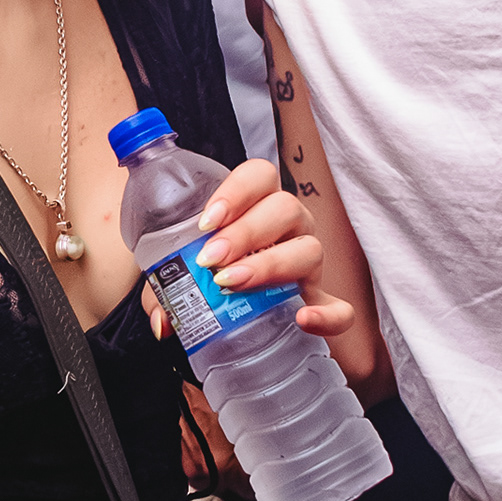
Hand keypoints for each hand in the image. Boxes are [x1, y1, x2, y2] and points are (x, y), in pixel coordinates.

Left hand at [143, 158, 352, 341]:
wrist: (237, 325)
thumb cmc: (206, 284)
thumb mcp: (180, 279)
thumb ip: (165, 292)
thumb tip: (162, 322)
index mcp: (256, 208)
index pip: (260, 176)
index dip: (237, 191)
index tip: (206, 221)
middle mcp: (289, 228)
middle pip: (285, 208)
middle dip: (246, 231)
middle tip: (212, 258)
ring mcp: (308, 266)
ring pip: (309, 249)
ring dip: (271, 263)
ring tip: (233, 282)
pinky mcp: (319, 304)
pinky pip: (339, 309)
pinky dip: (327, 315)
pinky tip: (302, 320)